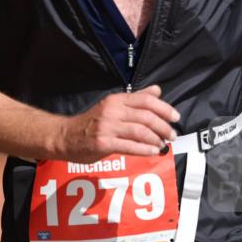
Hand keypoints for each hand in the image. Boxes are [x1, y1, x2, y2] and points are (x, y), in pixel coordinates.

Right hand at [57, 85, 179, 162]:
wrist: (65, 137)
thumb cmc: (92, 122)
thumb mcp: (113, 106)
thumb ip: (136, 99)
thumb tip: (157, 90)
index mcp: (117, 100)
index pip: (146, 100)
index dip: (164, 108)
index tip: (175, 117)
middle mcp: (113, 111)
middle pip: (146, 116)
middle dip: (163, 126)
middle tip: (172, 135)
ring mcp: (107, 127)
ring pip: (140, 131)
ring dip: (156, 139)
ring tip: (163, 145)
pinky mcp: (103, 143)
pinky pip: (129, 146)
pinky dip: (144, 149)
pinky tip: (153, 152)